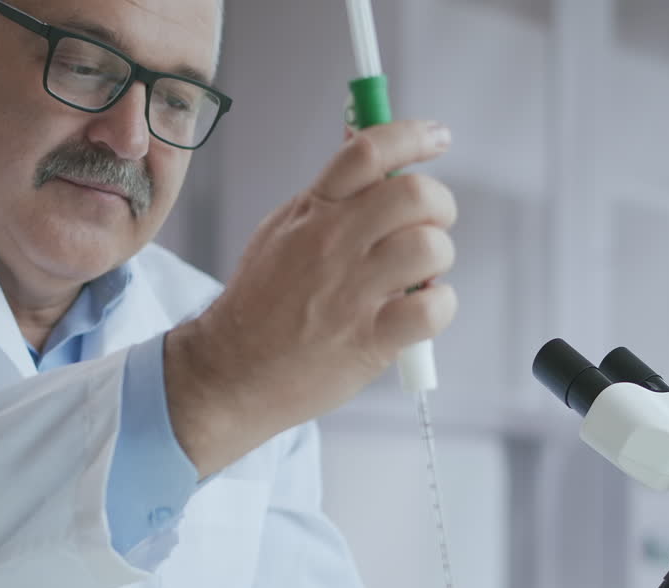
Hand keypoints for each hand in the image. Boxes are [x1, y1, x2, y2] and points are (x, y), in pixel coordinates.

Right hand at [165, 120, 457, 474]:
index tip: (438, 137)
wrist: (230, 371)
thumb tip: (370, 152)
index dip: (413, 135)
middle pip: (414, 194)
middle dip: (439, 205)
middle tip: (431, 225)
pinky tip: (420, 310)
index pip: (368, 149)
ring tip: (419, 276)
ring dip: (438, 260)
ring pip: (430, 248)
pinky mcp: (368, 339)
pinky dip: (439, 306)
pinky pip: (432, 308)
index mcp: (312, 210)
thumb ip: (327, 196)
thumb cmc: (260, 302)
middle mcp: (332, 243)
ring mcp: (351, 292)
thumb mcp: (281, 231)